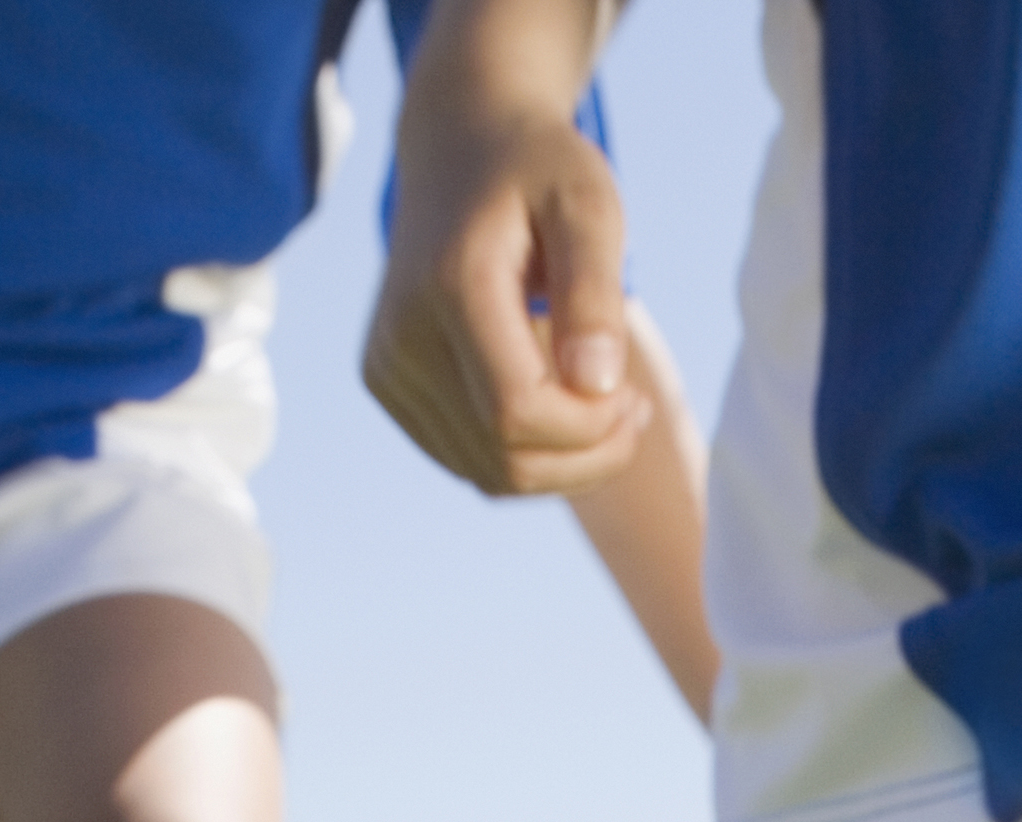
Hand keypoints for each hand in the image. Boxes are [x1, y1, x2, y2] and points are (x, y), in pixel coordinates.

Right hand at [367, 96, 650, 497]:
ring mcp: (386, 368)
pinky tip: (559, 402)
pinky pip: (469, 462)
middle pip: (504, 459)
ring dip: (562, 462)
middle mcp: (401, 337)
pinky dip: (526, 453)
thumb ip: (595, 290)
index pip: (517, 413)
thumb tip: (597, 387)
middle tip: (634, 409)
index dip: (591, 430)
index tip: (634, 395)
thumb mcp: (588, 204)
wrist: (459, 146)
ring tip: (606, 404)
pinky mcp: (388, 386)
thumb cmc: (537, 171)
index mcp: (449, 286)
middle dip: (586, 454)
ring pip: (487, 474)